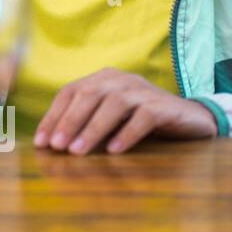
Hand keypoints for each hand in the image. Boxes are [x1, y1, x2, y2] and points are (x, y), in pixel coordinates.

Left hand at [33, 68, 217, 154]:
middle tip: (56, 147)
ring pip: (113, 104)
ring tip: (78, 151)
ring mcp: (143, 90)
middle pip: (88, 95)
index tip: (41, 142)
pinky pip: (143, 117)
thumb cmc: (140, 122)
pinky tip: (114, 150)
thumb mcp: (110, 120)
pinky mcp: (164, 105)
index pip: (70, 92)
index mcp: (102, 79)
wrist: (190, 120)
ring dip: (93, 128)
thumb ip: (86, 124)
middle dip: (69, 121)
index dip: (53, 116)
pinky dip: (126, 133)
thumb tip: (53, 144)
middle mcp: (120, 79)